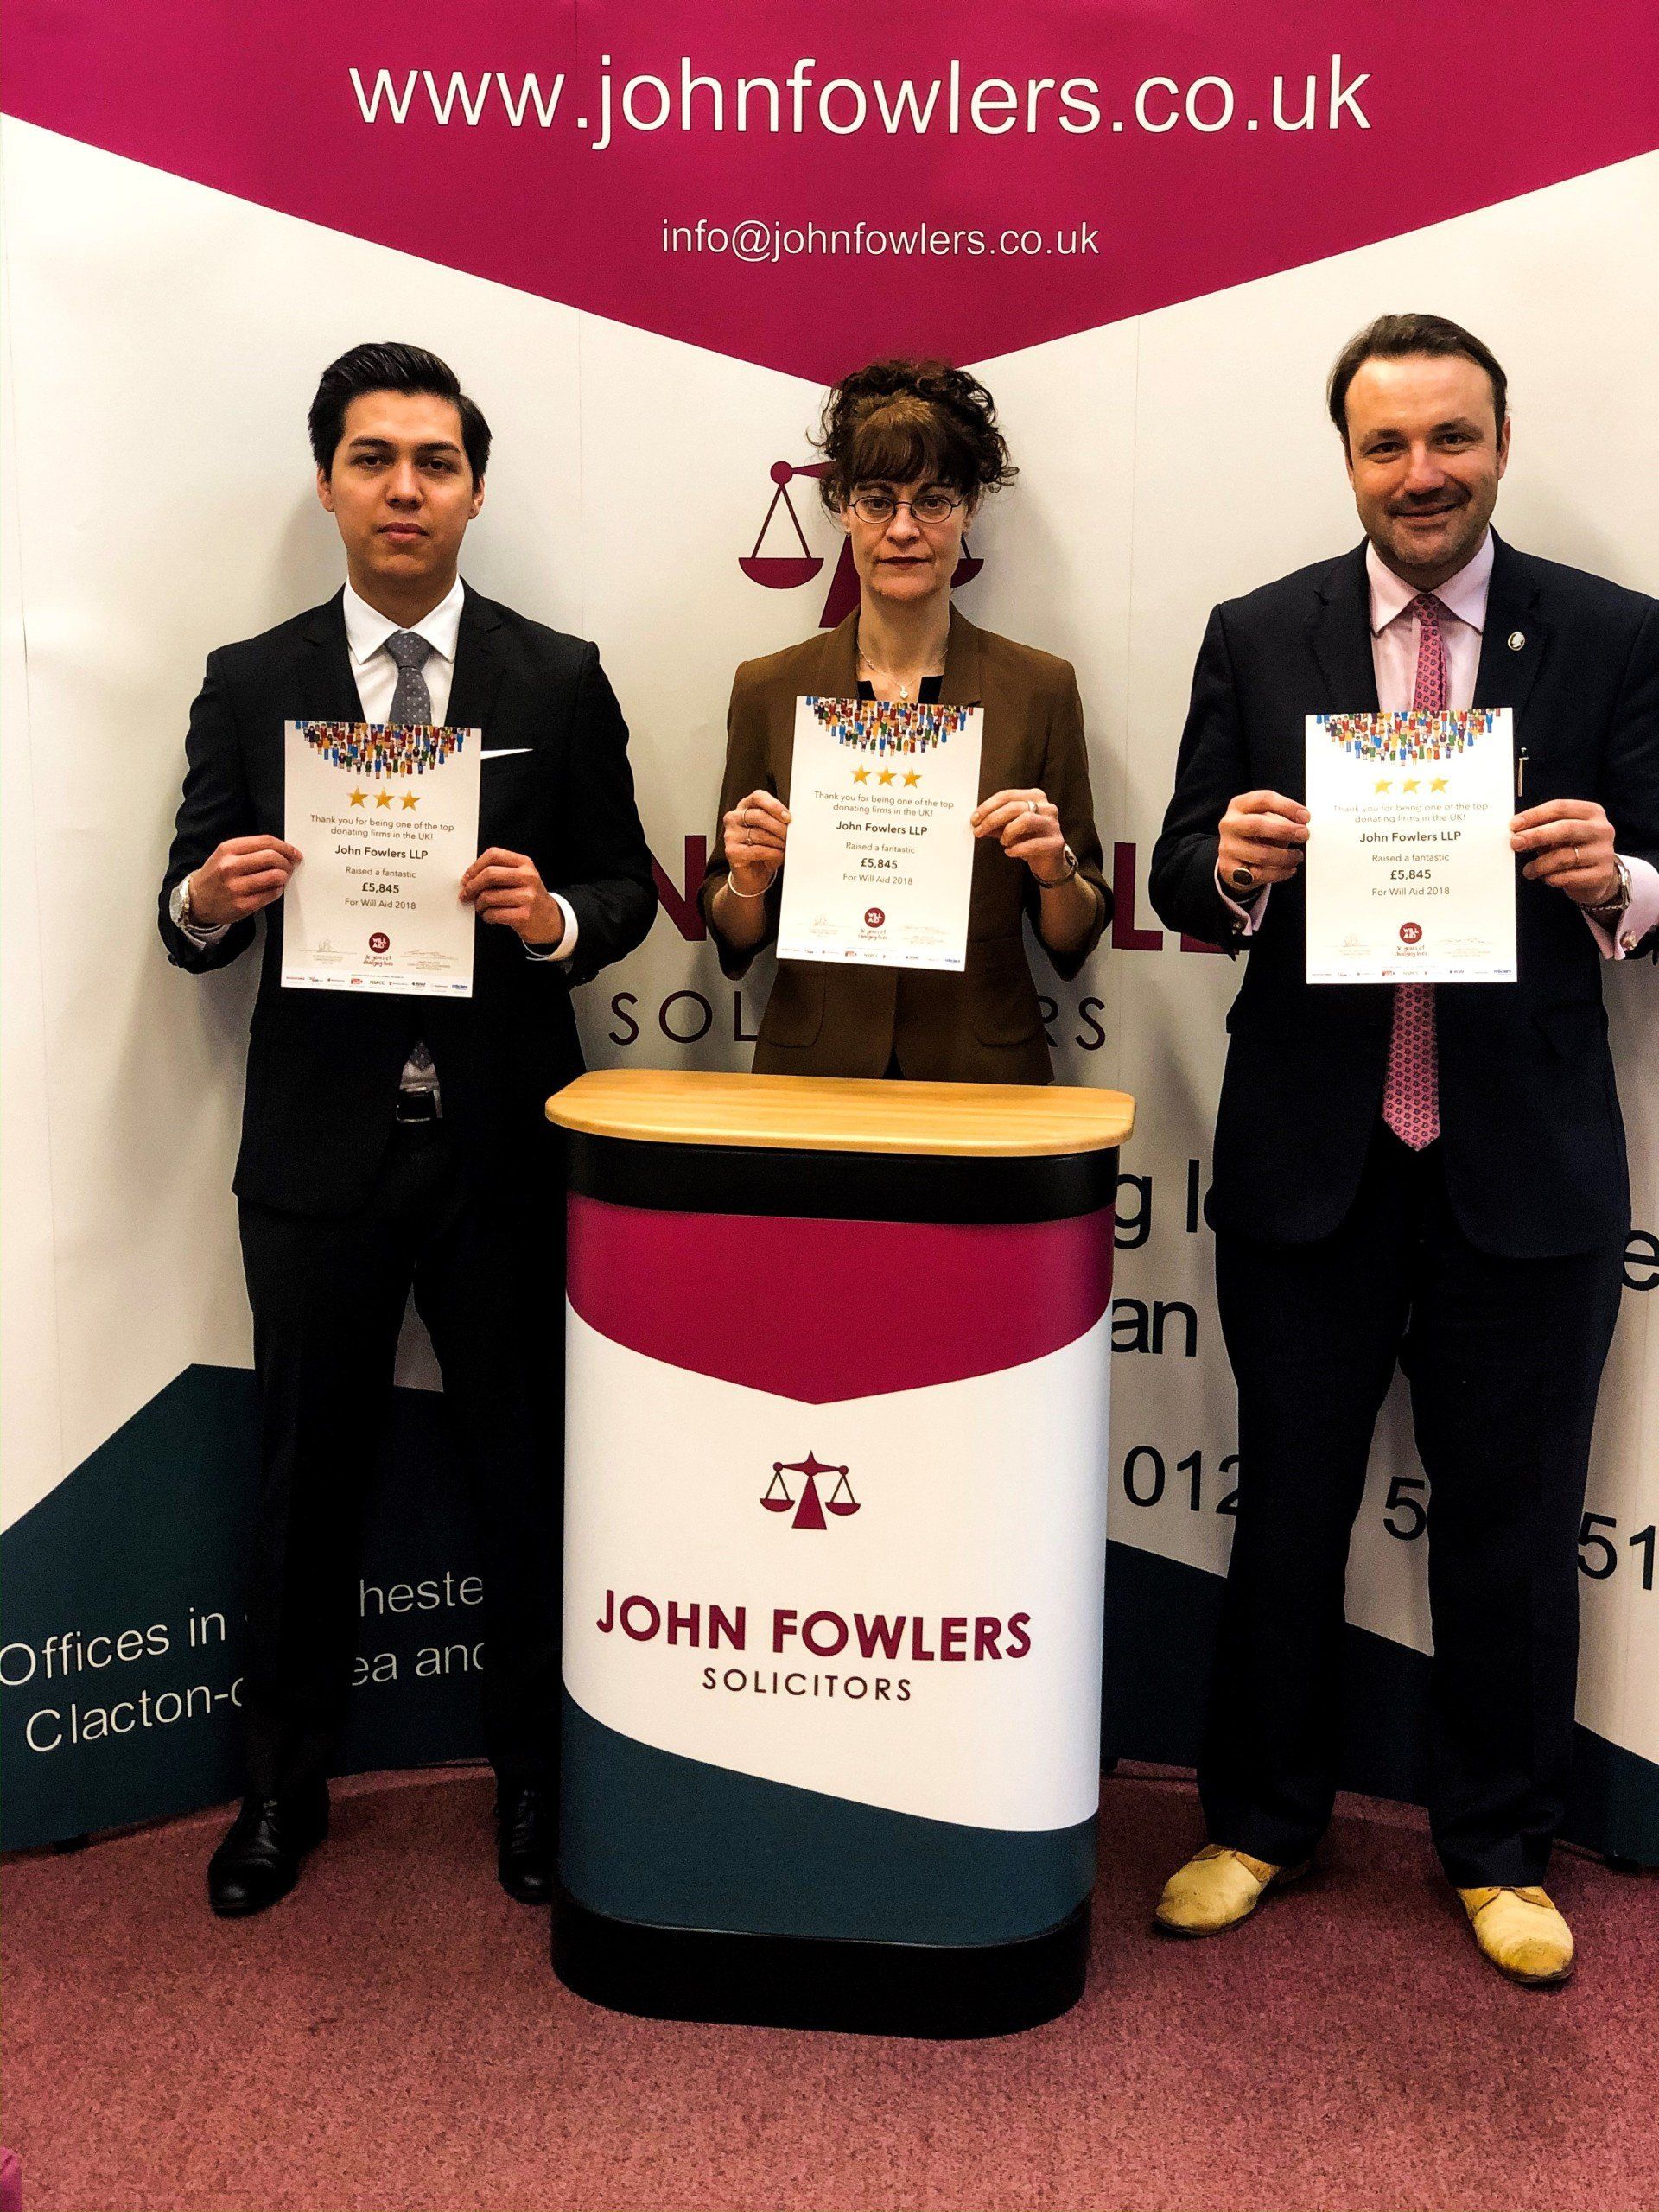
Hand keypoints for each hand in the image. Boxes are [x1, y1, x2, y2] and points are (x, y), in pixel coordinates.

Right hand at [187, 835, 301, 925]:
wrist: (197, 900)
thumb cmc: (215, 876)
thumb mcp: (225, 855)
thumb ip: (250, 850)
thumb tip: (282, 850)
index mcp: (227, 849)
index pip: (265, 842)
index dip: (285, 846)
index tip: (293, 851)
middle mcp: (230, 866)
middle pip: (272, 857)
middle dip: (287, 861)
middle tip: (290, 865)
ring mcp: (236, 887)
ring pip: (275, 876)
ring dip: (284, 876)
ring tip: (283, 877)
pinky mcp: (242, 905)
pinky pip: (271, 894)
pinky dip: (278, 889)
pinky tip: (274, 888)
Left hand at [459, 848, 563, 945]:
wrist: (550, 921)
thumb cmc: (529, 898)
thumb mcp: (521, 877)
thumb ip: (500, 872)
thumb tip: (470, 877)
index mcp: (525, 864)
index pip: (493, 855)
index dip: (475, 866)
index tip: (467, 877)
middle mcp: (528, 877)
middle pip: (489, 874)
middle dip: (472, 886)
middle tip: (466, 894)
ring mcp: (527, 897)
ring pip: (488, 896)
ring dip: (479, 904)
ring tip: (482, 907)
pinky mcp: (524, 916)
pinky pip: (493, 914)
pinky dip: (487, 916)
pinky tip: (490, 916)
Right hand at [722, 789, 789, 894]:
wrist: (752, 875)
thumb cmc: (763, 849)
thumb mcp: (772, 832)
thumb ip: (779, 822)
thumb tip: (793, 822)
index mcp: (744, 807)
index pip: (758, 797)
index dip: (774, 806)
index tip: (788, 817)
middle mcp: (733, 818)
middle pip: (759, 816)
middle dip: (779, 827)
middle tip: (791, 835)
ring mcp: (730, 835)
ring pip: (759, 834)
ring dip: (777, 841)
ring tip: (786, 846)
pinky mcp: (731, 851)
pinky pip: (757, 850)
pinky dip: (772, 853)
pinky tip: (779, 855)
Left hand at [972, 789, 1069, 883]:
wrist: (1050, 861)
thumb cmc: (1030, 840)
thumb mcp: (1009, 828)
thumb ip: (996, 823)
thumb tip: (977, 822)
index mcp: (1035, 797)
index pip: (1007, 795)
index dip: (988, 807)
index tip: (975, 818)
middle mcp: (1046, 807)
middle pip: (1014, 806)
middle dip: (992, 819)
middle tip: (980, 831)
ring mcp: (1052, 825)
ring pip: (1025, 820)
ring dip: (1007, 832)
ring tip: (1003, 841)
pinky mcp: (1055, 843)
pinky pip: (1033, 844)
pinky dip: (1017, 849)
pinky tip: (1010, 852)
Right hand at [1217, 790, 1309, 892]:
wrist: (1235, 858)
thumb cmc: (1256, 834)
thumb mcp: (1266, 819)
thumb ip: (1282, 819)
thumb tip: (1301, 826)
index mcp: (1239, 805)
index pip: (1263, 800)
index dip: (1287, 807)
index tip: (1306, 817)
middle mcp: (1230, 824)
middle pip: (1257, 825)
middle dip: (1285, 830)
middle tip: (1304, 835)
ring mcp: (1228, 847)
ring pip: (1261, 854)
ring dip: (1285, 856)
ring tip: (1297, 856)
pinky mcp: (1230, 869)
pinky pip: (1260, 874)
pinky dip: (1280, 873)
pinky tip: (1289, 869)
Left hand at [1510, 799, 1620, 906]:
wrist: (1598, 877)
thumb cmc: (1575, 850)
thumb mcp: (1562, 834)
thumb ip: (1543, 829)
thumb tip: (1518, 832)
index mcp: (1592, 812)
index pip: (1560, 808)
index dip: (1535, 815)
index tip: (1514, 825)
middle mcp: (1601, 830)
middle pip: (1565, 828)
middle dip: (1536, 835)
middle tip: (1516, 843)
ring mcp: (1603, 853)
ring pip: (1564, 857)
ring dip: (1539, 864)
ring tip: (1529, 870)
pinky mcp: (1601, 875)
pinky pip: (1567, 877)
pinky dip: (1550, 878)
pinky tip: (1545, 877)